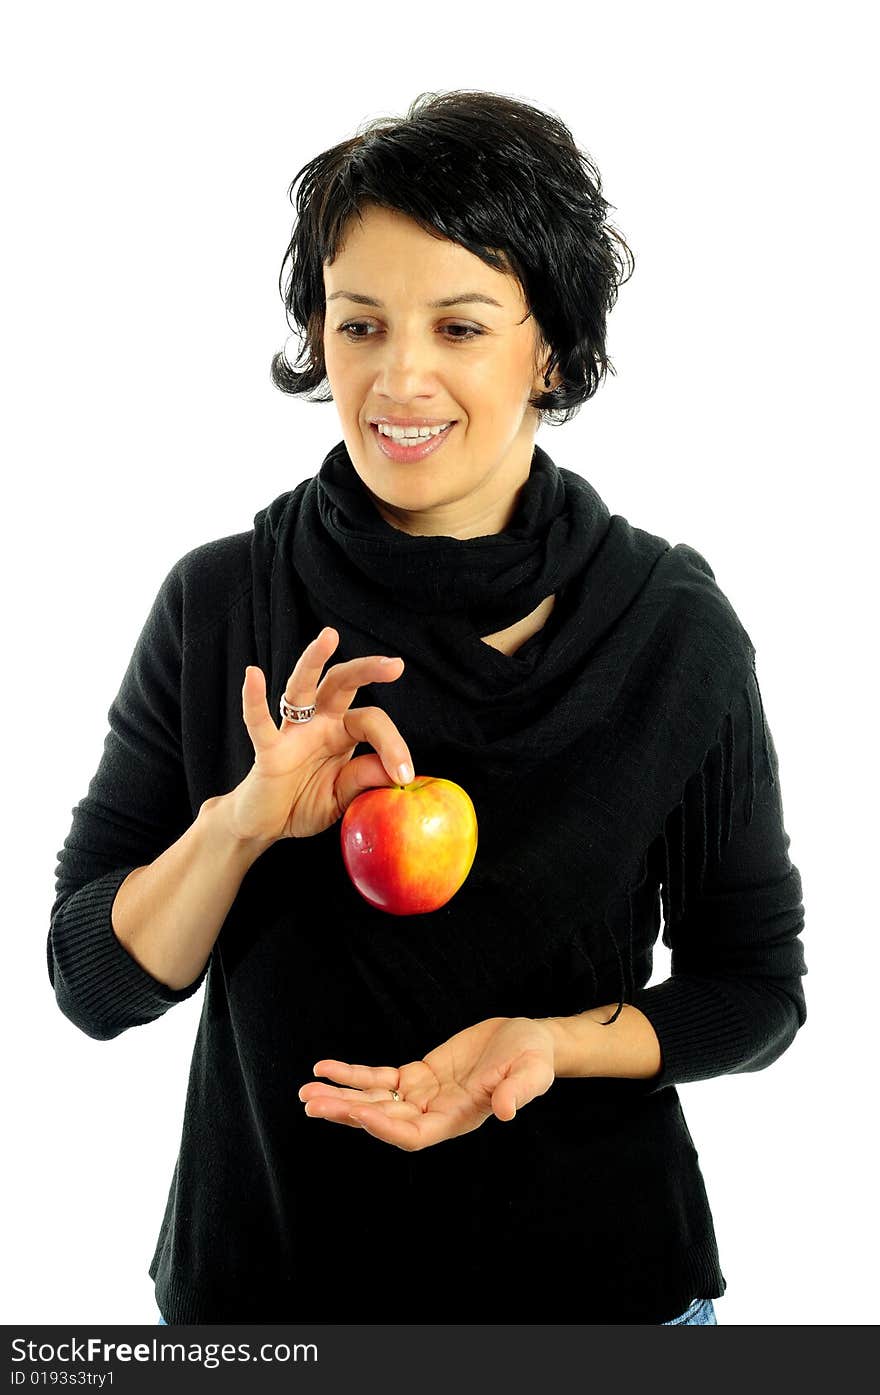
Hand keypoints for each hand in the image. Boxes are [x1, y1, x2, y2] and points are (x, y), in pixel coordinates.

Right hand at [227, 627, 414, 842]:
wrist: (265, 825)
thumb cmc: (304, 804)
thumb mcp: (344, 797)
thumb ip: (364, 781)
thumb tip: (395, 774)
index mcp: (341, 732)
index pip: (371, 722)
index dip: (392, 745)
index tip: (404, 775)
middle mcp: (318, 723)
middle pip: (341, 683)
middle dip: (367, 669)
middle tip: (395, 665)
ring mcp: (291, 733)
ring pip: (302, 688)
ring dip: (313, 660)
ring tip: (329, 636)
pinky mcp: (268, 751)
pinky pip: (260, 723)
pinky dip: (254, 700)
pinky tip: (253, 675)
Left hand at [297, 1016, 556, 1151]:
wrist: (528, 1040)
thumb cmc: (533, 1059)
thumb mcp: (532, 1072)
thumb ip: (518, 1091)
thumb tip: (505, 1112)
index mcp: (458, 1119)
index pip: (413, 1134)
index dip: (385, 1126)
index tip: (358, 1112)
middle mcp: (434, 1114)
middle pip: (383, 1120)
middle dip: (347, 1113)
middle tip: (313, 1104)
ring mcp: (423, 1095)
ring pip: (374, 1101)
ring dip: (341, 1097)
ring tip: (307, 1092)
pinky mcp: (418, 1075)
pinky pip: (379, 1078)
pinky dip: (353, 1073)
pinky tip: (325, 1068)